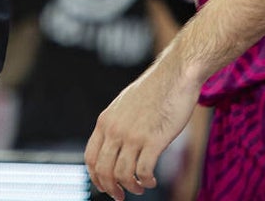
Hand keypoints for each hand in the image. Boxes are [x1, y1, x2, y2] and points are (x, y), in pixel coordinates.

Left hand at [85, 52, 200, 200]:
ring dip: (131, 187)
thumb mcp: (124, 106)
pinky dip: (146, 181)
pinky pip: (143, 171)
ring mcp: (132, 135)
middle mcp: (114, 129)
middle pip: (103, 169)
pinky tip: (151, 180)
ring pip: (122, 174)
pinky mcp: (153, 140)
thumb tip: (113, 145)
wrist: (174, 76)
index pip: (90, 157)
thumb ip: (116, 124)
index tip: (104, 187)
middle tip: (121, 197)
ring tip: (140, 188)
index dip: (96, 177)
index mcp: (105, 121)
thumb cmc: (153, 91)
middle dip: (110, 188)